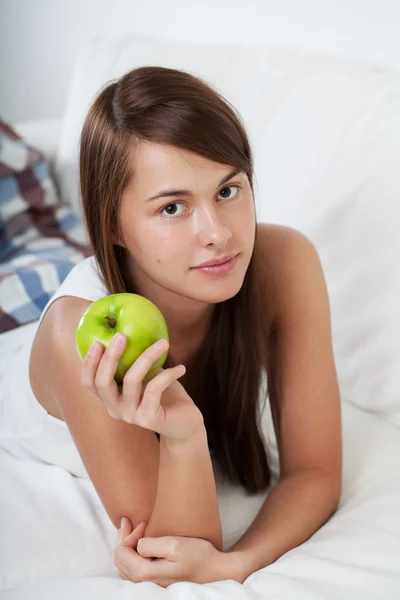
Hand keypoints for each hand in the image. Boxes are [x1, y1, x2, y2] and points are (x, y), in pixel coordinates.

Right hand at [82, 335, 202, 440]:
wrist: (185, 424)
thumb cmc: (165, 395)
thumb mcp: (148, 375)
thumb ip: (135, 360)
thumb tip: (131, 328)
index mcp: (111, 399)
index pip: (90, 383)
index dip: (88, 363)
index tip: (96, 341)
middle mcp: (116, 409)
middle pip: (102, 382)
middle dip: (109, 357)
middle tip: (121, 335)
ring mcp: (131, 416)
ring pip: (131, 380)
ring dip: (147, 356)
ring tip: (164, 342)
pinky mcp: (149, 419)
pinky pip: (154, 388)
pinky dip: (168, 374)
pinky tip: (181, 368)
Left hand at [113, 517, 227, 586]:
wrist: (214, 570)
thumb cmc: (197, 555)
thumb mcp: (174, 545)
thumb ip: (150, 545)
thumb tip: (136, 545)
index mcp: (145, 573)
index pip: (121, 551)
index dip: (129, 534)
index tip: (144, 524)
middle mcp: (144, 582)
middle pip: (120, 559)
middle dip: (124, 538)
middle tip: (129, 521)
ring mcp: (149, 584)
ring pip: (124, 564)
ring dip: (126, 545)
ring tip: (131, 528)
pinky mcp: (154, 581)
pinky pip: (133, 568)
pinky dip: (131, 553)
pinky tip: (137, 542)